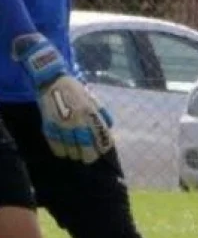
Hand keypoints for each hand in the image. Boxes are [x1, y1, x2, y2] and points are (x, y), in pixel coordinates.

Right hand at [12, 33, 113, 163]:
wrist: (51, 80)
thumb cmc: (75, 90)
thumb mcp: (93, 98)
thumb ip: (103, 114)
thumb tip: (109, 129)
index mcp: (90, 112)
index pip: (101, 137)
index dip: (103, 147)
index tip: (102, 149)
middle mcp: (77, 120)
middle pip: (87, 149)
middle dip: (90, 155)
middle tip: (89, 156)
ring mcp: (62, 125)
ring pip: (71, 150)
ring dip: (76, 154)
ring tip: (77, 152)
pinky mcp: (48, 127)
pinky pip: (56, 147)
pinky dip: (62, 151)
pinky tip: (65, 149)